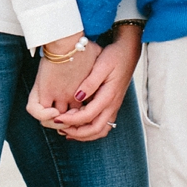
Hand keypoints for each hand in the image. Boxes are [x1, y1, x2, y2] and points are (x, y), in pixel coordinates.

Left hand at [27, 24, 142, 141]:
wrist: (128, 52)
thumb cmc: (114, 57)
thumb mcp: (102, 65)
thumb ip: (90, 82)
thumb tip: (77, 97)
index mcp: (109, 96)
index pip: (88, 116)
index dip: (71, 120)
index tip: (57, 118)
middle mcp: (113, 105)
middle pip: (95, 129)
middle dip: (76, 132)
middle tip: (59, 127)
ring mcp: (113, 107)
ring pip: (100, 130)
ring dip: (83, 134)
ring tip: (66, 130)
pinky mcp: (111, 106)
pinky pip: (101, 125)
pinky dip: (88, 130)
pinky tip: (76, 125)